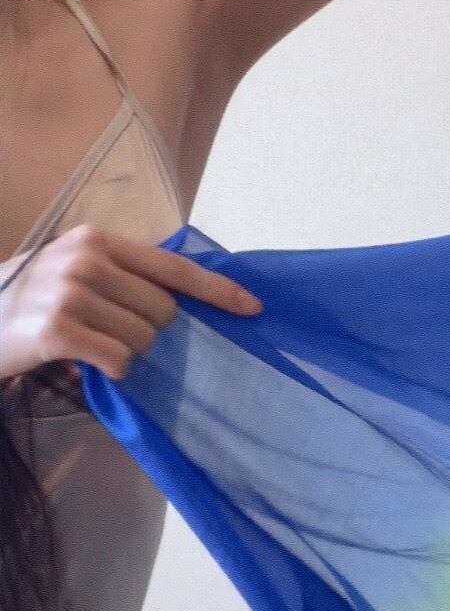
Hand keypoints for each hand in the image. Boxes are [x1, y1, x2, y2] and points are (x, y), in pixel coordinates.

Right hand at [0, 228, 261, 392]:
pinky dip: (111, 370)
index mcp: (98, 240)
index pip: (173, 267)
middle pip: (164, 312)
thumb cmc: (36, 302)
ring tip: (92, 345)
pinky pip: (118, 359)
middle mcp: (85, 258)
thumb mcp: (78, 272)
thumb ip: (127, 277)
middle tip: (110, 333)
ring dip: (127, 354)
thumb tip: (187, 303)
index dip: (216, 290)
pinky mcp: (57, 328)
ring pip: (143, 339)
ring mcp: (69, 291)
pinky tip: (88, 362)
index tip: (252, 307)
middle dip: (149, 333)